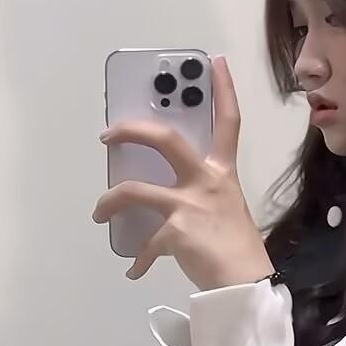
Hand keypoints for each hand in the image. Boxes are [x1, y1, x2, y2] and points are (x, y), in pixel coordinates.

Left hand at [93, 56, 272, 287]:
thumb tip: (167, 193)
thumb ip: (201, 192)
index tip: (216, 62)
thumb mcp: (226, 207)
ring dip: (108, 202)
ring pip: (133, 191)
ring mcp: (189, 205)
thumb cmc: (238, 247)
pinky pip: (145, 243)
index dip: (223, 89)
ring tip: (100, 214)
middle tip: (108, 135)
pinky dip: (138, 259)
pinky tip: (133, 270)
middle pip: (164, 139)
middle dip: (131, 131)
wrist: (245, 284)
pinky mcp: (175, 232)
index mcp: (222, 172)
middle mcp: (206, 181)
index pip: (229, 122)